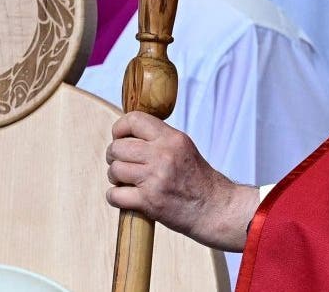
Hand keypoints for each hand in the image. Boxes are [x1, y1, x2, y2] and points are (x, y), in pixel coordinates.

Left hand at [106, 111, 260, 251]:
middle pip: (118, 147)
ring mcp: (155, 178)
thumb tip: (127, 134)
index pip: (134, 120)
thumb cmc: (198, 180)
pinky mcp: (148, 201)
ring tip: (126, 181)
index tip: (120, 138)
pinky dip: (115, 197)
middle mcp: (163, 155)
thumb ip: (159, 139)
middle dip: (114, 156)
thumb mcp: (184, 148)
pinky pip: (114, 194)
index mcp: (173, 139)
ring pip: (114, 170)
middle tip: (122, 163)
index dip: (120, 129)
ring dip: (115, 177)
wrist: (214, 208)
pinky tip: (126, 197)